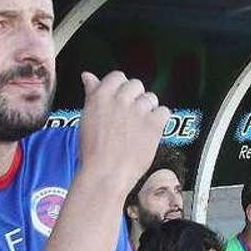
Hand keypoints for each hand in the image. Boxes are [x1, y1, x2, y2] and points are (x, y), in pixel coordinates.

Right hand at [77, 71, 169, 188]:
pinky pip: (164, 111)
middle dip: (135, 98)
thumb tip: (88, 76)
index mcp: (101, 96)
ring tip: (138, 127)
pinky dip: (160, 120)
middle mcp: (120, 99)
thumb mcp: (86, 118)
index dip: (121, 88)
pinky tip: (150, 131)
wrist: (105, 174)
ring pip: (151, 98)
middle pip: (136, 85)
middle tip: (129, 117)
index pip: (118, 76)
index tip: (120, 100)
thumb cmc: (93, 152)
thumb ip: (91, 93)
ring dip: (147, 109)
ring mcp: (138, 111)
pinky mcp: (153, 124)